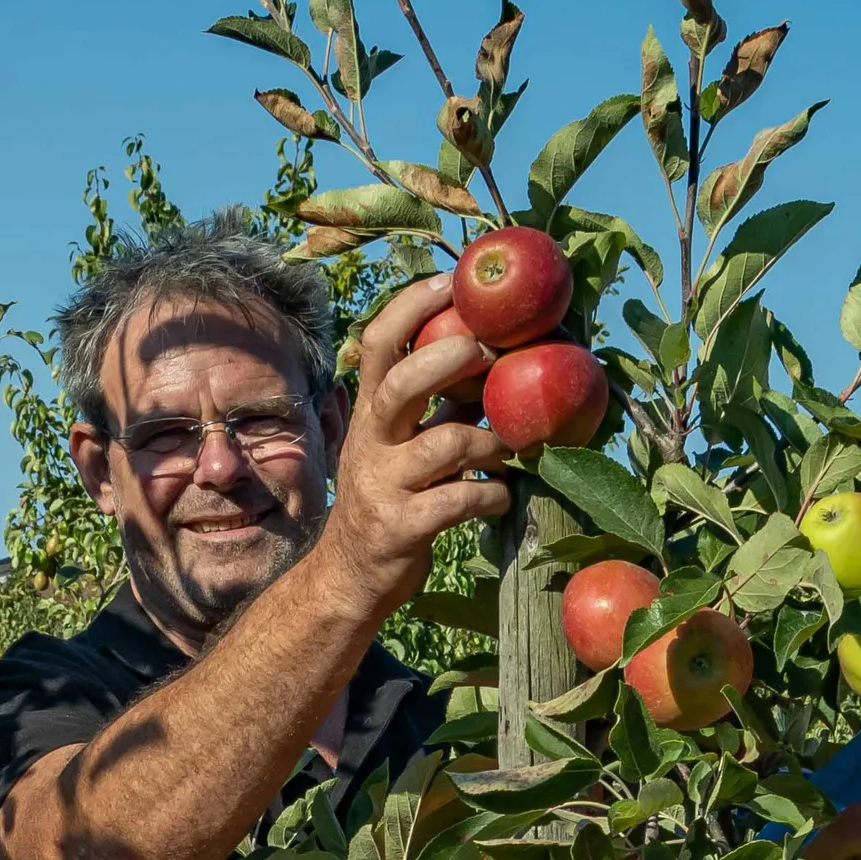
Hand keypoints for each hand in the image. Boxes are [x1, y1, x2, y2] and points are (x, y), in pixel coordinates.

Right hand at [320, 272, 510, 603]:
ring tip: (511, 452)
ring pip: (445, 443)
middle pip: (402, 383)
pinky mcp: (403, 528)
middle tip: (492, 354)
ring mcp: (383, 485)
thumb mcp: (402, 445)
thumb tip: (494, 358)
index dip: (413, 307)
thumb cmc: (391, 498)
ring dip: (493, 442)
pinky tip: (502, 497)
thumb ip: (438, 405)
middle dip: (451, 358)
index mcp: (371, 413)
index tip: (451, 281)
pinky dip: (492, 494)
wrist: (349, 577)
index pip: (380, 344)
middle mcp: (370, 441)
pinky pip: (460, 499)